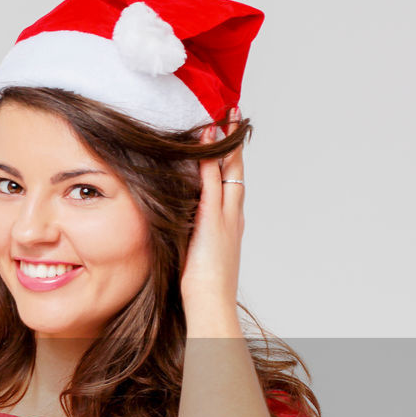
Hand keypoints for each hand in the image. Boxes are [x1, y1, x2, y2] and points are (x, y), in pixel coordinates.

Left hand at [180, 108, 245, 311]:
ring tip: (222, 116)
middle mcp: (232, 215)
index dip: (230, 158)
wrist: (212, 303)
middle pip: (236, 169)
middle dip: (234, 141)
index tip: (227, 136)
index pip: (231, 182)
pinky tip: (205, 141)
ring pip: (228, 171)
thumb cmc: (203, 288)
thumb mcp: (197, 254)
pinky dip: (209, 160)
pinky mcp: (213, 221)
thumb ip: (192, 236)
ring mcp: (225, 217)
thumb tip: (179, 227)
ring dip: (225, 142)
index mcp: (230, 223)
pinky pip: (212, 183)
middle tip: (233, 114)